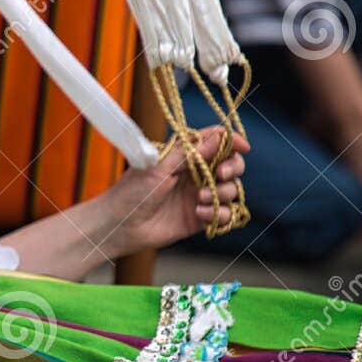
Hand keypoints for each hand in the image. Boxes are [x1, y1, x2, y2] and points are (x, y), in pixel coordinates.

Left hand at [101, 125, 248, 254]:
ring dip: (222, 192)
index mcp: (183, 157)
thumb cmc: (131, 193)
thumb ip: (190, 153)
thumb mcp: (159, 168)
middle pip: (231, 165)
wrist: (119, 226)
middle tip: (220, 174)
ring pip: (231, 189)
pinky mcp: (201, 218)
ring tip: (200, 199)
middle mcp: (195, 175)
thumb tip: (219, 135)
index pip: (216, 143)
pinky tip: (201, 214)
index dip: (232, 142)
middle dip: (233, 167)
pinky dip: (220, 213)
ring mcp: (199, 196)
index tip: (243, 146)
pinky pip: (225, 214)